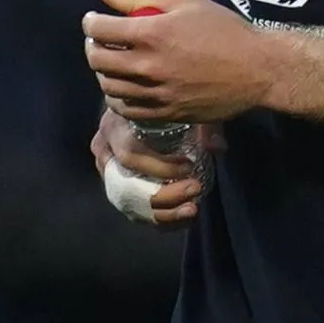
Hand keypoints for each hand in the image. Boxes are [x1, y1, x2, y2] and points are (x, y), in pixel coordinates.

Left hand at [84, 0, 274, 123]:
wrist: (259, 69)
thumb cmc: (226, 30)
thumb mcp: (188, 2)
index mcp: (154, 33)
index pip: (100, 29)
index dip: (91, 22)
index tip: (95, 20)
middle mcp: (149, 65)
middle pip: (98, 59)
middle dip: (93, 46)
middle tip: (102, 41)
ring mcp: (156, 92)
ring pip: (109, 86)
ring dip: (104, 72)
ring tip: (115, 63)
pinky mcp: (165, 112)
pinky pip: (126, 109)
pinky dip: (118, 97)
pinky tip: (127, 87)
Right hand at [89, 107, 209, 226]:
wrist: (140, 104)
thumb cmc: (161, 104)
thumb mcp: (182, 106)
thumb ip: (202, 125)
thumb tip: (218, 148)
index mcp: (114, 128)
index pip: (130, 154)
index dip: (160, 166)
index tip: (190, 165)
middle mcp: (104, 153)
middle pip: (127, 185)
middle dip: (163, 194)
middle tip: (195, 189)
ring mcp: (108, 174)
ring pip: (129, 204)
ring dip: (162, 213)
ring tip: (192, 209)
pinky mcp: (117, 188)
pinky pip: (134, 211)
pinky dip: (158, 218)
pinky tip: (183, 218)